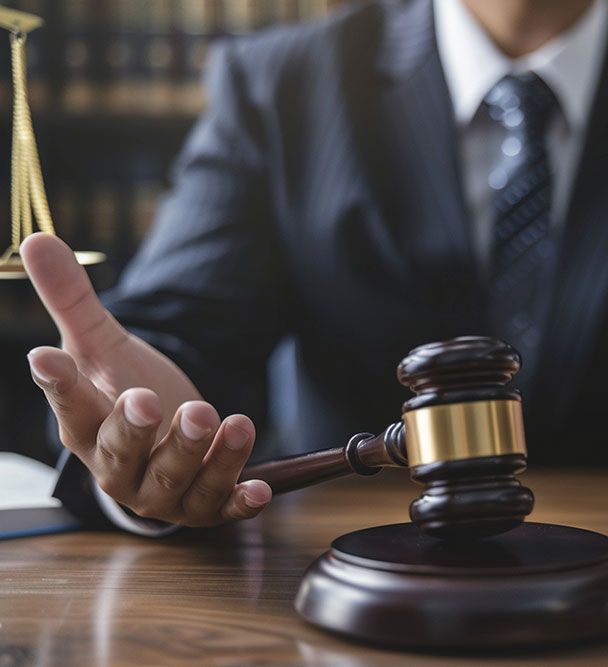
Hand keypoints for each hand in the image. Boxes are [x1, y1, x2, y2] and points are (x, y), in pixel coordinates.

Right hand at [21, 232, 270, 525]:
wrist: (162, 444)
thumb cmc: (125, 391)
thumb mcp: (101, 343)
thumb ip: (73, 298)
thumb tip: (35, 238)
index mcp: (86, 428)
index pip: (68, 406)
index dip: (58, 385)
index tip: (46, 356)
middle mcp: (119, 468)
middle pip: (122, 453)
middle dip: (136, 429)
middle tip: (148, 398)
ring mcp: (162, 493)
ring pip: (178, 481)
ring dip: (203, 455)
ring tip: (225, 418)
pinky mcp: (205, 505)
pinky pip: (221, 508)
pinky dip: (239, 500)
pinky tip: (261, 488)